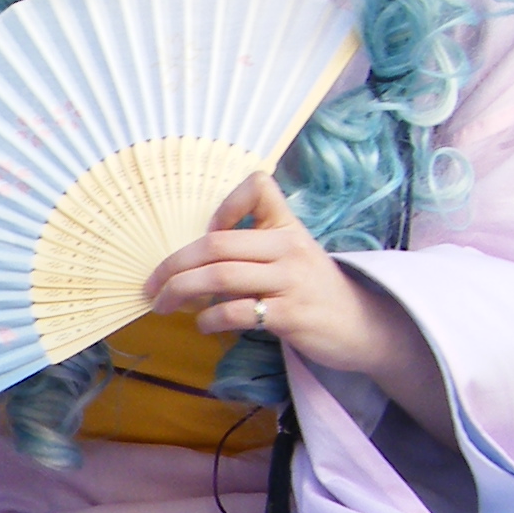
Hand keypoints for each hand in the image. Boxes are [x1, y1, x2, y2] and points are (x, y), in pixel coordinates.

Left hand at [144, 175, 450, 436]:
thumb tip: (195, 258)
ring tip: (163, 304)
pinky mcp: (290, 314)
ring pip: (220, 276)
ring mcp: (291, 280)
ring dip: (181, 291)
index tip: (209, 231)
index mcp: (287, 226)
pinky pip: (236, 311)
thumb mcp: (291, 254)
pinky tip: (203, 324)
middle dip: (174, 265)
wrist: (361, 326)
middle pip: (217, 243)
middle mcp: (289, 247)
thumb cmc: (314, 290)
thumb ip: (253, 246)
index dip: (224, 204)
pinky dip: (209, 318)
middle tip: (151, 285)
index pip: (258, 186)